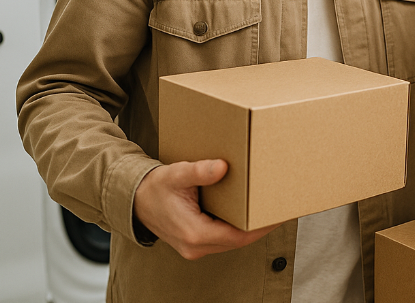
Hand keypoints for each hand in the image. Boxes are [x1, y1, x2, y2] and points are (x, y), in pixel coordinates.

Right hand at [133, 159, 276, 259]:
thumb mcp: (176, 175)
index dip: (262, 226)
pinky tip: (249, 212)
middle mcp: (196, 246)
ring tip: (269, 209)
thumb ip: (199, 172)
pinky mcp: (196, 243)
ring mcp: (196, 247)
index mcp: (194, 233)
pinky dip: (238, 227)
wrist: (134, 201)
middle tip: (280, 207)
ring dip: (251, 228)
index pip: (239, 236)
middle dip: (261, 226)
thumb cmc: (155, 188)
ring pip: (232, 241)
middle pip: (239, 240)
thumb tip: (222, 167)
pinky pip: (224, 239)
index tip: (279, 213)